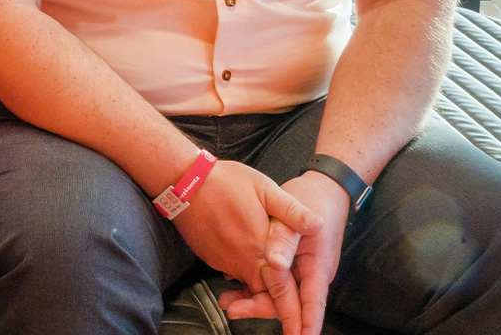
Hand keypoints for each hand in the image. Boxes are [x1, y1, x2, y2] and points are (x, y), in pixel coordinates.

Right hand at [171, 159, 322, 334]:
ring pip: (246, 285)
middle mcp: (242, 261)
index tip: (300, 334)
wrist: (183, 181)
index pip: (282, 292)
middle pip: (262, 296)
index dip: (294, 316)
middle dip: (273, 311)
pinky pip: (232, 273)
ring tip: (257, 301)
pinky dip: (240, 278)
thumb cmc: (226, 182)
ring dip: (254, 295)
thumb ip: (291, 211)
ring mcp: (224, 261)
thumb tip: (318, 224)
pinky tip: (245, 266)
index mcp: (260, 249)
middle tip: (291, 328)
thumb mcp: (264, 189)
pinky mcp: (211, 256)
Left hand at [220, 172, 351, 334]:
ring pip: (276, 293)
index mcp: (317, 266)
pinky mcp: (287, 264)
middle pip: (287, 302)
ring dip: (253, 299)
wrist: (320, 189)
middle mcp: (308, 274)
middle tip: (234, 310)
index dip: (304, 323)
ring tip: (227, 301)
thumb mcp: (297, 215)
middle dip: (262, 309)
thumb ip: (286, 239)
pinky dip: (253, 285)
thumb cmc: (311, 200)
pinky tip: (232, 284)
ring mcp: (298, 270)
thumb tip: (276, 263)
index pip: (312, 302)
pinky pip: (271, 281)